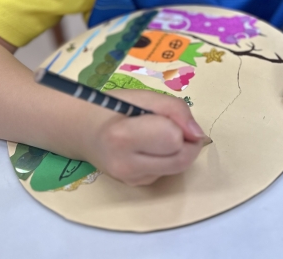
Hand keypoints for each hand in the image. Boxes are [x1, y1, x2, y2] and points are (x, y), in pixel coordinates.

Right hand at [86, 90, 206, 185]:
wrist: (83, 131)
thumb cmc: (112, 107)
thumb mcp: (143, 96)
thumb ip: (174, 110)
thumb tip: (198, 134)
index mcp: (123, 137)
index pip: (173, 139)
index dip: (180, 125)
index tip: (170, 115)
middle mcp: (127, 165)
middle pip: (181, 159)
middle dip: (188, 141)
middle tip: (175, 124)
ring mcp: (131, 180)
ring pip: (178, 168)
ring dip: (179, 149)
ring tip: (159, 132)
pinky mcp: (137, 186)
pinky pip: (167, 172)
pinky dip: (168, 157)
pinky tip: (151, 145)